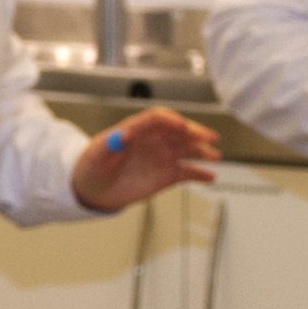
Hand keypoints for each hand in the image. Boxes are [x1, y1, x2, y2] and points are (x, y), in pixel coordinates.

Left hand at [70, 108, 223, 211]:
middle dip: (194, 132)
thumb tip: (122, 134)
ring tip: (215, 156)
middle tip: (209, 137)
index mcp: (136, 129)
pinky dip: (199, 174)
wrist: (95, 189)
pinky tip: (211, 176)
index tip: (182, 126)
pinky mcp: (166, 175)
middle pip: (177, 131)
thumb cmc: (92, 167)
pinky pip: (187, 172)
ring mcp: (162, 157)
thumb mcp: (96, 155)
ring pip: (187, 149)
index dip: (170, 121)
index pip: (157, 119)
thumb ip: (109, 144)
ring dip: (202, 151)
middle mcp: (153, 140)